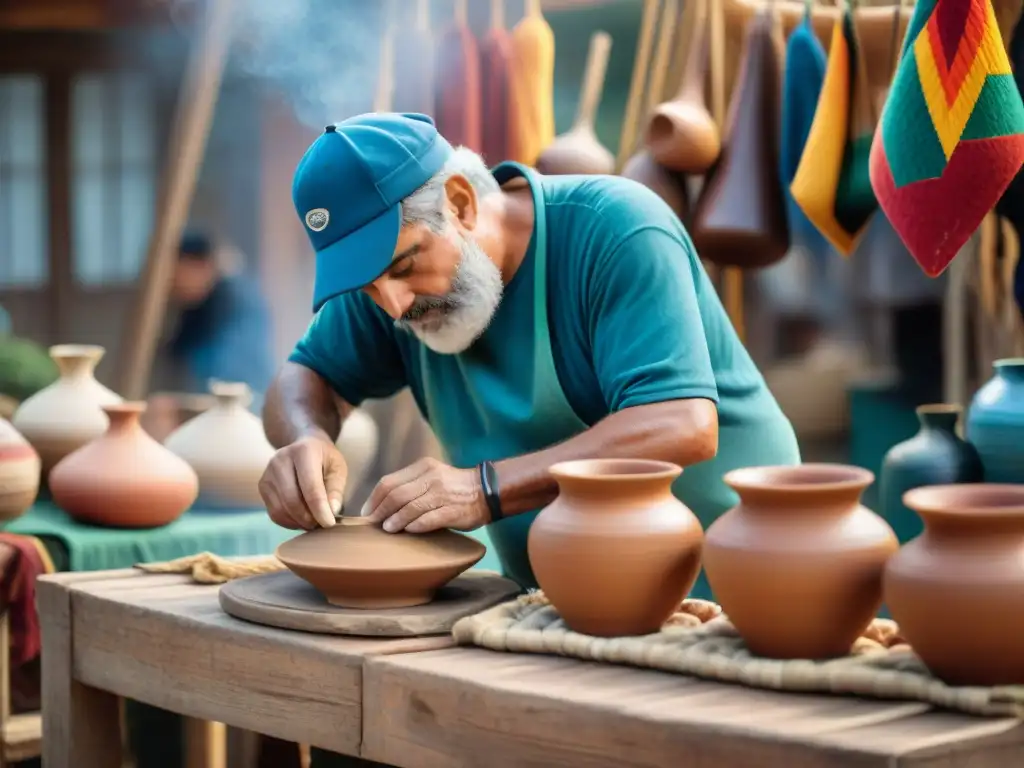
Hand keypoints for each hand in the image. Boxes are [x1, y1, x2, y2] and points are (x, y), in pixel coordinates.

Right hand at [259, 433, 347, 529]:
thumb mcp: (338, 468)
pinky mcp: (262, 486)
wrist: (304, 447)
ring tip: (314, 521)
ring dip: (299, 521)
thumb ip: (336, 489)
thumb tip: (331, 511)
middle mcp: (280, 460)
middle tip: (322, 524)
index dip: (320, 509)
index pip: (310, 486)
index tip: (329, 523)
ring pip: (281, 509)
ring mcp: (268, 473)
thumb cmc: (324, 459)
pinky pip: (274, 513)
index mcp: (303, 451)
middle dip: (308, 518)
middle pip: (292, 500)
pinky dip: (289, 522)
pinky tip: (302, 518)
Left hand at [362, 457, 489, 533]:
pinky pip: (428, 520)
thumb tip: (381, 503)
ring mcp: (442, 495)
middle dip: (381, 511)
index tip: (367, 511)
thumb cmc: (453, 486)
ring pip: (410, 508)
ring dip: (395, 520)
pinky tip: (408, 531)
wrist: (486, 491)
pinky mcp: (452, 511)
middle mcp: (431, 478)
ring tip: (388, 529)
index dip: (374, 498)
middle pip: (396, 495)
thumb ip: (410, 484)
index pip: (389, 482)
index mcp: (422, 467)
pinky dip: (415, 526)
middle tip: (373, 523)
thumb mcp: (431, 476)